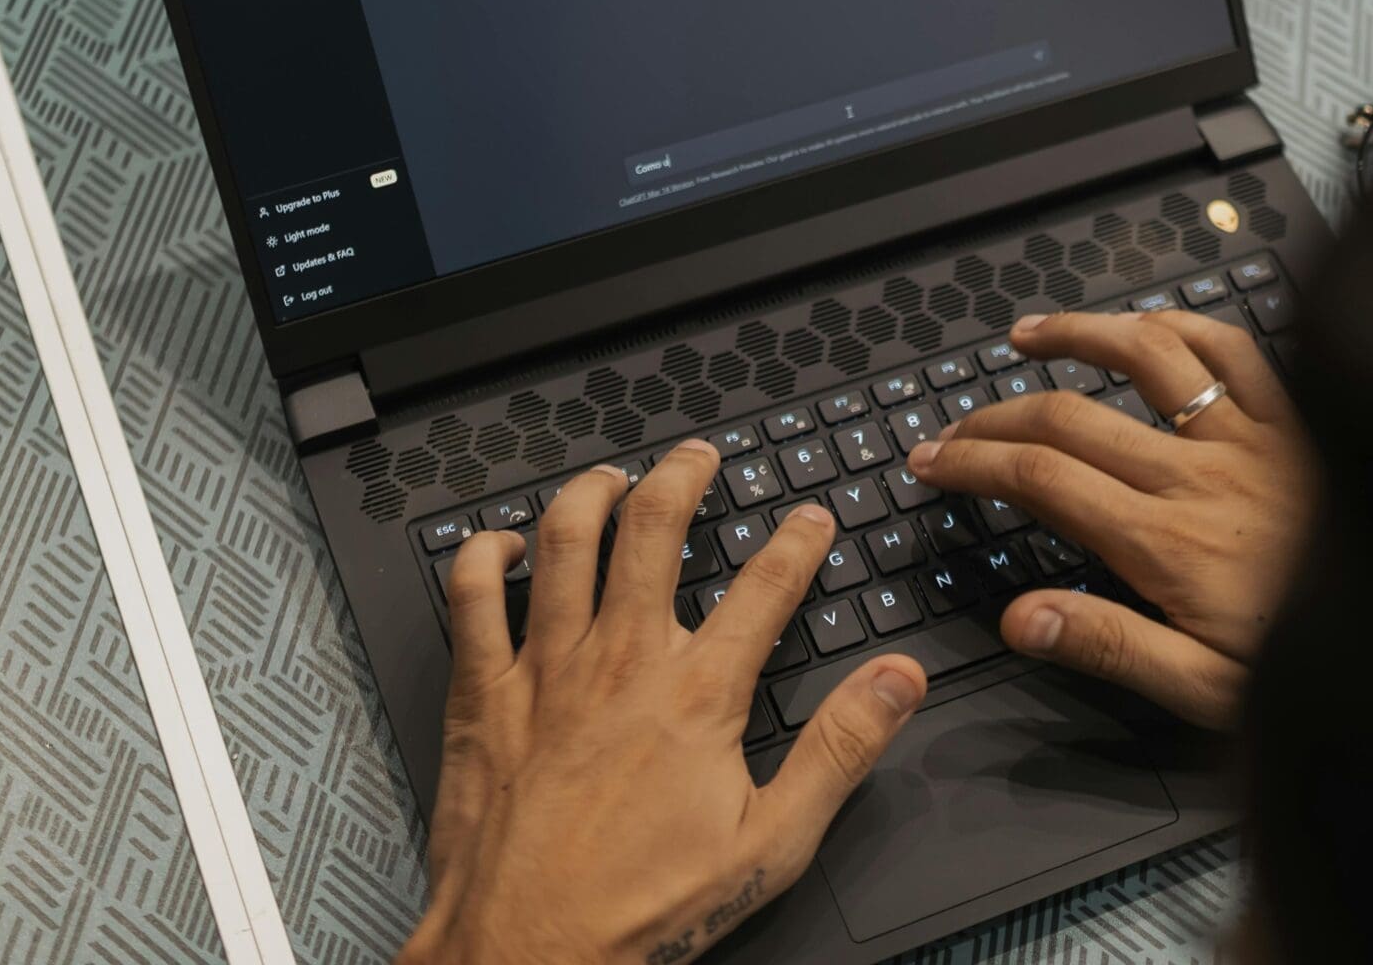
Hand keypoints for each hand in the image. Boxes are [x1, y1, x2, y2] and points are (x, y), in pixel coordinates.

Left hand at [398, 439, 928, 964]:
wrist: (526, 951)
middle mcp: (620, 662)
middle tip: (699, 457)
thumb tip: (898, 683)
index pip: (764, 586)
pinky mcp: (485, 693)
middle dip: (683, 477)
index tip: (811, 517)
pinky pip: (473, 595)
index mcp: (696, 695)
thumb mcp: (771, 843)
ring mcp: (545, 669)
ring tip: (613, 477)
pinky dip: (486, 554)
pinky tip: (505, 542)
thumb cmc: (639, 910)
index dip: (797, 540)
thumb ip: (840, 751)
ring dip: (592, 494)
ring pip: (567, 542)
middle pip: (654, 530)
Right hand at [906, 310, 1313, 727]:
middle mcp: (1198, 476)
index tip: (933, 462)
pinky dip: (1183, 326)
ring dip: (1077, 337)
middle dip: (995, 416)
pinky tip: (1148, 326)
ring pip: (1145, 357)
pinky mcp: (1295, 423)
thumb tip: (1020, 619)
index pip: (1039, 480)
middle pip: (1068, 417)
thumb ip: (1110, 646)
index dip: (972, 463)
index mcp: (1165, 543)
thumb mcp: (1204, 690)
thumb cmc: (1316, 668)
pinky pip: (1233, 350)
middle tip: (955, 428)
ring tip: (1027, 336)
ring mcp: (1248, 438)